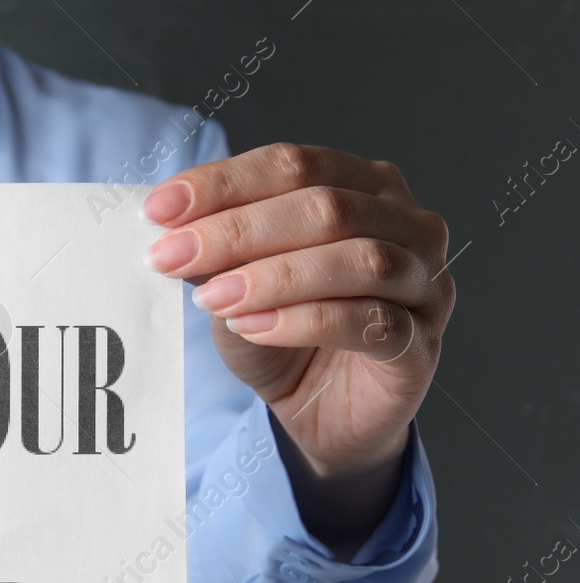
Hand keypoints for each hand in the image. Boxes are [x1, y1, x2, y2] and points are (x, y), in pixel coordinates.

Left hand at [143, 143, 454, 555]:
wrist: (321, 417)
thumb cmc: (286, 340)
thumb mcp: (237, 287)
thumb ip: (218, 254)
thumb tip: (169, 228)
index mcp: (366, 189)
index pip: (296, 165)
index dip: (225, 183)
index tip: (158, 208)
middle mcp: (408, 227)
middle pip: (328, 207)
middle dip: (238, 230)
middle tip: (171, 254)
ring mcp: (424, 287)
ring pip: (360, 260)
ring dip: (274, 276)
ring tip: (213, 298)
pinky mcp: (419, 348)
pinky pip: (370, 323)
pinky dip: (304, 321)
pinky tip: (253, 328)